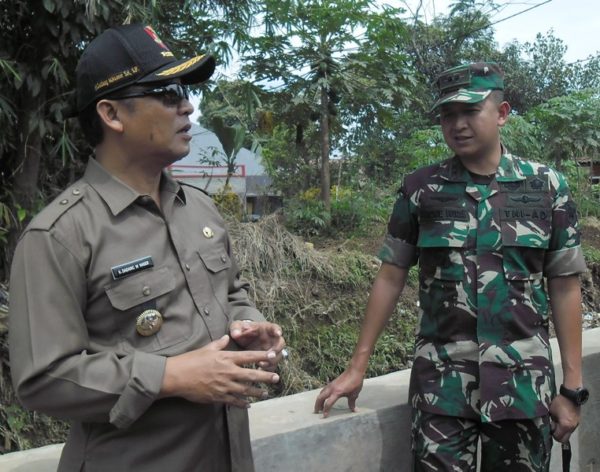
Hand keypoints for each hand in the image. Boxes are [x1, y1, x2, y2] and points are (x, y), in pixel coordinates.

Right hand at [160, 335, 279, 407]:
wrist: (177, 376)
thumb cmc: (190, 360)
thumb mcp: (206, 348)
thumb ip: (219, 344)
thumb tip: (227, 337)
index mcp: (226, 358)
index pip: (249, 356)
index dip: (262, 356)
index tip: (273, 356)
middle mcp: (228, 372)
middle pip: (252, 375)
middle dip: (266, 377)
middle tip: (277, 378)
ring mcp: (224, 385)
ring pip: (245, 390)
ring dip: (257, 392)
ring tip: (266, 393)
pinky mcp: (218, 396)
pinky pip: (234, 401)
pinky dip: (243, 403)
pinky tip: (249, 405)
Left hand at [230, 320, 284, 370]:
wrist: (241, 338)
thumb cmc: (241, 330)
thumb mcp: (237, 327)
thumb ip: (236, 329)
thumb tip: (236, 334)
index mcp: (266, 328)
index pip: (275, 328)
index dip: (278, 330)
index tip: (278, 333)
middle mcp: (272, 339)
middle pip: (280, 343)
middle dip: (277, 349)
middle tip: (272, 354)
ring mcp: (271, 349)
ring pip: (278, 356)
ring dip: (272, 360)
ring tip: (261, 364)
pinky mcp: (268, 359)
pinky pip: (272, 365)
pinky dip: (268, 369)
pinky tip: (260, 371)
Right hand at [314, 368, 364, 417]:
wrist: (354, 370)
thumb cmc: (355, 382)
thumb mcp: (354, 394)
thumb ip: (352, 403)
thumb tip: (354, 410)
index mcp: (337, 392)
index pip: (328, 403)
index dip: (326, 410)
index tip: (324, 416)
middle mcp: (331, 388)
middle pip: (320, 397)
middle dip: (317, 405)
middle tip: (316, 412)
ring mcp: (331, 385)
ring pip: (321, 393)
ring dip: (319, 400)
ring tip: (319, 406)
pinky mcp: (332, 383)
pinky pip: (324, 390)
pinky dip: (322, 395)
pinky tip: (325, 398)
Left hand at [549, 394, 580, 442]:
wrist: (571, 395)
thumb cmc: (559, 402)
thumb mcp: (551, 411)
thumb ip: (550, 420)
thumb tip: (549, 425)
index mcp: (565, 426)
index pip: (558, 437)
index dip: (552, 434)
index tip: (549, 428)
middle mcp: (571, 428)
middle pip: (564, 439)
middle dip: (557, 435)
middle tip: (553, 426)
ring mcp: (575, 425)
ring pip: (567, 434)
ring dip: (562, 431)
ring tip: (557, 421)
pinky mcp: (577, 422)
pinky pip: (570, 429)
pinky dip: (566, 427)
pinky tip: (562, 419)